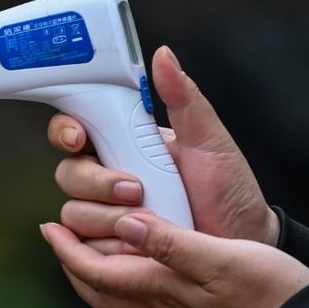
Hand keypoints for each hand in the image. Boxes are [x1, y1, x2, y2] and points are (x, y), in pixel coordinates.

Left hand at [40, 212, 308, 307]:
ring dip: (90, 274)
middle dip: (70, 262)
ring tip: (84, 250)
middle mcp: (157, 307)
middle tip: (59, 236)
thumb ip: (169, 242)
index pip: (94, 270)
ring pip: (112, 299)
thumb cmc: (266, 289)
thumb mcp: (219, 256)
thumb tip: (126, 224)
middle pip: (95, 288)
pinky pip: (133, 306)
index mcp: (158, 288)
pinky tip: (127, 273)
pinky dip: (117, 286)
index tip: (49, 227)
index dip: (66, 249)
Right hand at [47, 46, 279, 246]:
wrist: (242, 244)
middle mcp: (107, 180)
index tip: (79, 138)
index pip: (75, 129)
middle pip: (68, 174)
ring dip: (108, 218)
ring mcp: (106, 217)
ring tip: (150, 222)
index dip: (66, 131)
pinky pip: (85, 249)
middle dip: (96, 183)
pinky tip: (137, 246)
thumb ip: (183, 100)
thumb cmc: (229, 193)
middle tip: (137, 189)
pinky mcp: (109, 251)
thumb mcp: (211, 142)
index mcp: (124, 145)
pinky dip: (108, 247)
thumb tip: (163, 56)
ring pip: (73, 214)